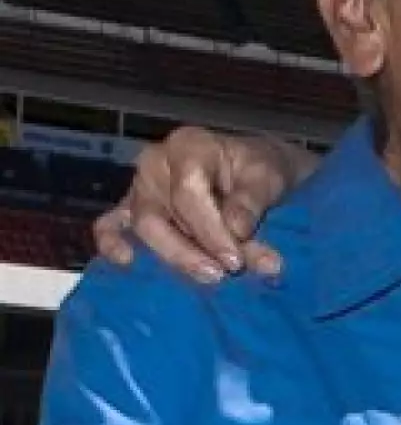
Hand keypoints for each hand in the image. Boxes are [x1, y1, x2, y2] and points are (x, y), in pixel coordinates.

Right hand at [93, 127, 312, 282]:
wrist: (254, 172)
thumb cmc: (258, 171)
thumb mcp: (267, 177)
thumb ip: (253, 201)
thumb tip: (236, 229)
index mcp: (188, 147)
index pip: (188, 193)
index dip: (210, 230)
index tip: (234, 261)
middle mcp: (156, 165)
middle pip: (157, 215)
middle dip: (188, 251)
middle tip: (222, 274)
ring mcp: (140, 188)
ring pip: (142, 227)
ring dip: (173, 257)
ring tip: (206, 277)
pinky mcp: (132, 209)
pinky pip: (110, 224)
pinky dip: (112, 243)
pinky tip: (126, 262)